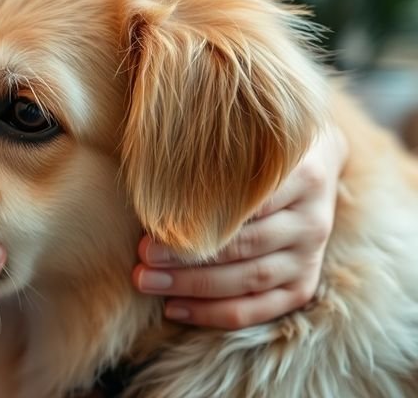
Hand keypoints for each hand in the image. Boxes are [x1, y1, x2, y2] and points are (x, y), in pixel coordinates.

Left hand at [133, 125, 346, 328]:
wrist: (312, 161)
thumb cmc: (257, 151)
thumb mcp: (244, 141)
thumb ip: (213, 155)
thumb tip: (154, 176)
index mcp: (302, 175)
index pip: (248, 203)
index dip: (200, 217)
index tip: (153, 223)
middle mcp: (312, 219)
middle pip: (246, 245)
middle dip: (188, 256)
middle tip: (143, 257)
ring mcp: (310, 255)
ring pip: (251, 279)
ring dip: (194, 286)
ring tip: (148, 281)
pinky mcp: (304, 283)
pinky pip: (260, 308)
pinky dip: (216, 313)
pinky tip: (175, 308)